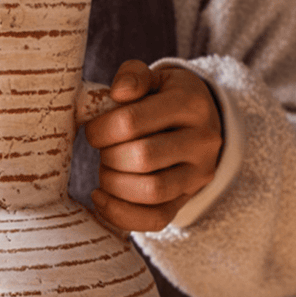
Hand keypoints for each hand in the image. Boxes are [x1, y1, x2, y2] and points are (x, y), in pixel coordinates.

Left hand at [84, 60, 222, 231]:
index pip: (132, 122)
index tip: (93, 130)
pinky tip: (101, 197)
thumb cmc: (163, 99)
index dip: (100, 130)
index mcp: (190, 103)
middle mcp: (202, 140)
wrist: (198, 125)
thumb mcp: (154, 78)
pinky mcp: (187, 199)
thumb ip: (133, 76)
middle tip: (102, 151)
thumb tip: (118, 91)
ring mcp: (198, 174)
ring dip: (114, 184)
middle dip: (108, 157)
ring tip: (107, 171)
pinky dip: (119, 213)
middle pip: (142, 158)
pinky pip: (155, 220)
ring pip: (150, 191)